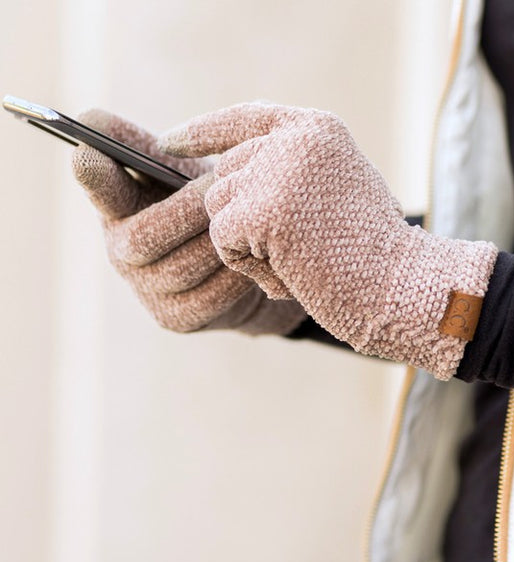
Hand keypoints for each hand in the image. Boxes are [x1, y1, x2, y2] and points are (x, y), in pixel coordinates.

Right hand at [72, 109, 305, 333]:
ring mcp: (147, 289)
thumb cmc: (207, 205)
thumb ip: (152, 148)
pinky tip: (255, 256)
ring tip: (250, 219)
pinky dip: (236, 274)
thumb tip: (92, 121)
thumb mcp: (183, 171)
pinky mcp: (175, 317)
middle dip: (188, 210)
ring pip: (180, 267)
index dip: (92, 175)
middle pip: (141, 237)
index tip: (87, 152)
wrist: (242, 261)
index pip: (99, 189)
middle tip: (226, 184)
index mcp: (121, 206)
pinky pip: (209, 296)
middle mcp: (122, 251)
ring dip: (218, 241)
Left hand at [158, 103, 497, 377]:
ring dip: (248, 245)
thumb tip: (228, 177)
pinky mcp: (263, 209)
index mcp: (316, 130)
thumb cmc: (371, 251)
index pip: (245, 118)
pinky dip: (249, 265)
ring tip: (297, 260)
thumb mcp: (334, 191)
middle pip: (224, 175)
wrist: (401, 286)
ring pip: (218, 207)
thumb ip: (287, 172)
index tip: (169, 144)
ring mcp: (278, 171)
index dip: (203, 132)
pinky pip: (223, 238)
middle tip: (295, 248)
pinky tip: (290, 273)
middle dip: (243, 219)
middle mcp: (295, 139)